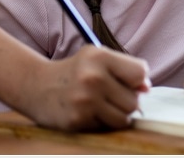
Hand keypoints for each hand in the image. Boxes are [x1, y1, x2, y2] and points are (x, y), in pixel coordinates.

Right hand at [23, 46, 149, 130]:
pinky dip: (100, 123)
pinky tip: (86, 112)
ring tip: (98, 105)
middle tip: (106, 95)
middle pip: (134, 101)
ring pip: (124, 118)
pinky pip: (107, 128)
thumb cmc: (74, 72)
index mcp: (99, 56)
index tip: (124, 80)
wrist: (36, 85)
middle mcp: (92, 77)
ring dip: (115, 115)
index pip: (140, 73)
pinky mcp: (78, 120)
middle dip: (124, 101)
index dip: (136, 80)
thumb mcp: (96, 59)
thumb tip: (147, 88)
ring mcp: (85, 100)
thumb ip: (125, 69)